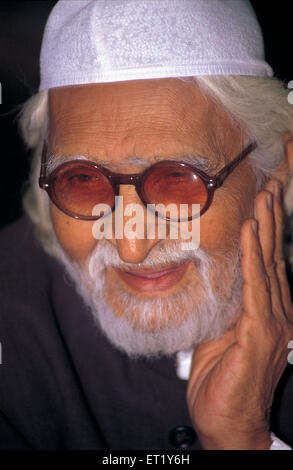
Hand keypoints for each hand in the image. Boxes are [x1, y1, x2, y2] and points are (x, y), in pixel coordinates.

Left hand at [186, 180, 292, 449]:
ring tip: (263, 197)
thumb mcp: (220, 332)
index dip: (267, 232)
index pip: (268, 264)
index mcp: (268, 311)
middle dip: (272, 220)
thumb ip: (224, 304)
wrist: (227, 419)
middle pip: (274, 257)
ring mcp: (273, 321)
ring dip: (265, 227)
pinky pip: (255, 285)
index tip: (263, 203)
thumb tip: (214, 278)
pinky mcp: (260, 331)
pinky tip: (251, 230)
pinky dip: (253, 254)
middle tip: (270, 186)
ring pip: (268, 264)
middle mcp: (278, 312)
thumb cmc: (221, 377)